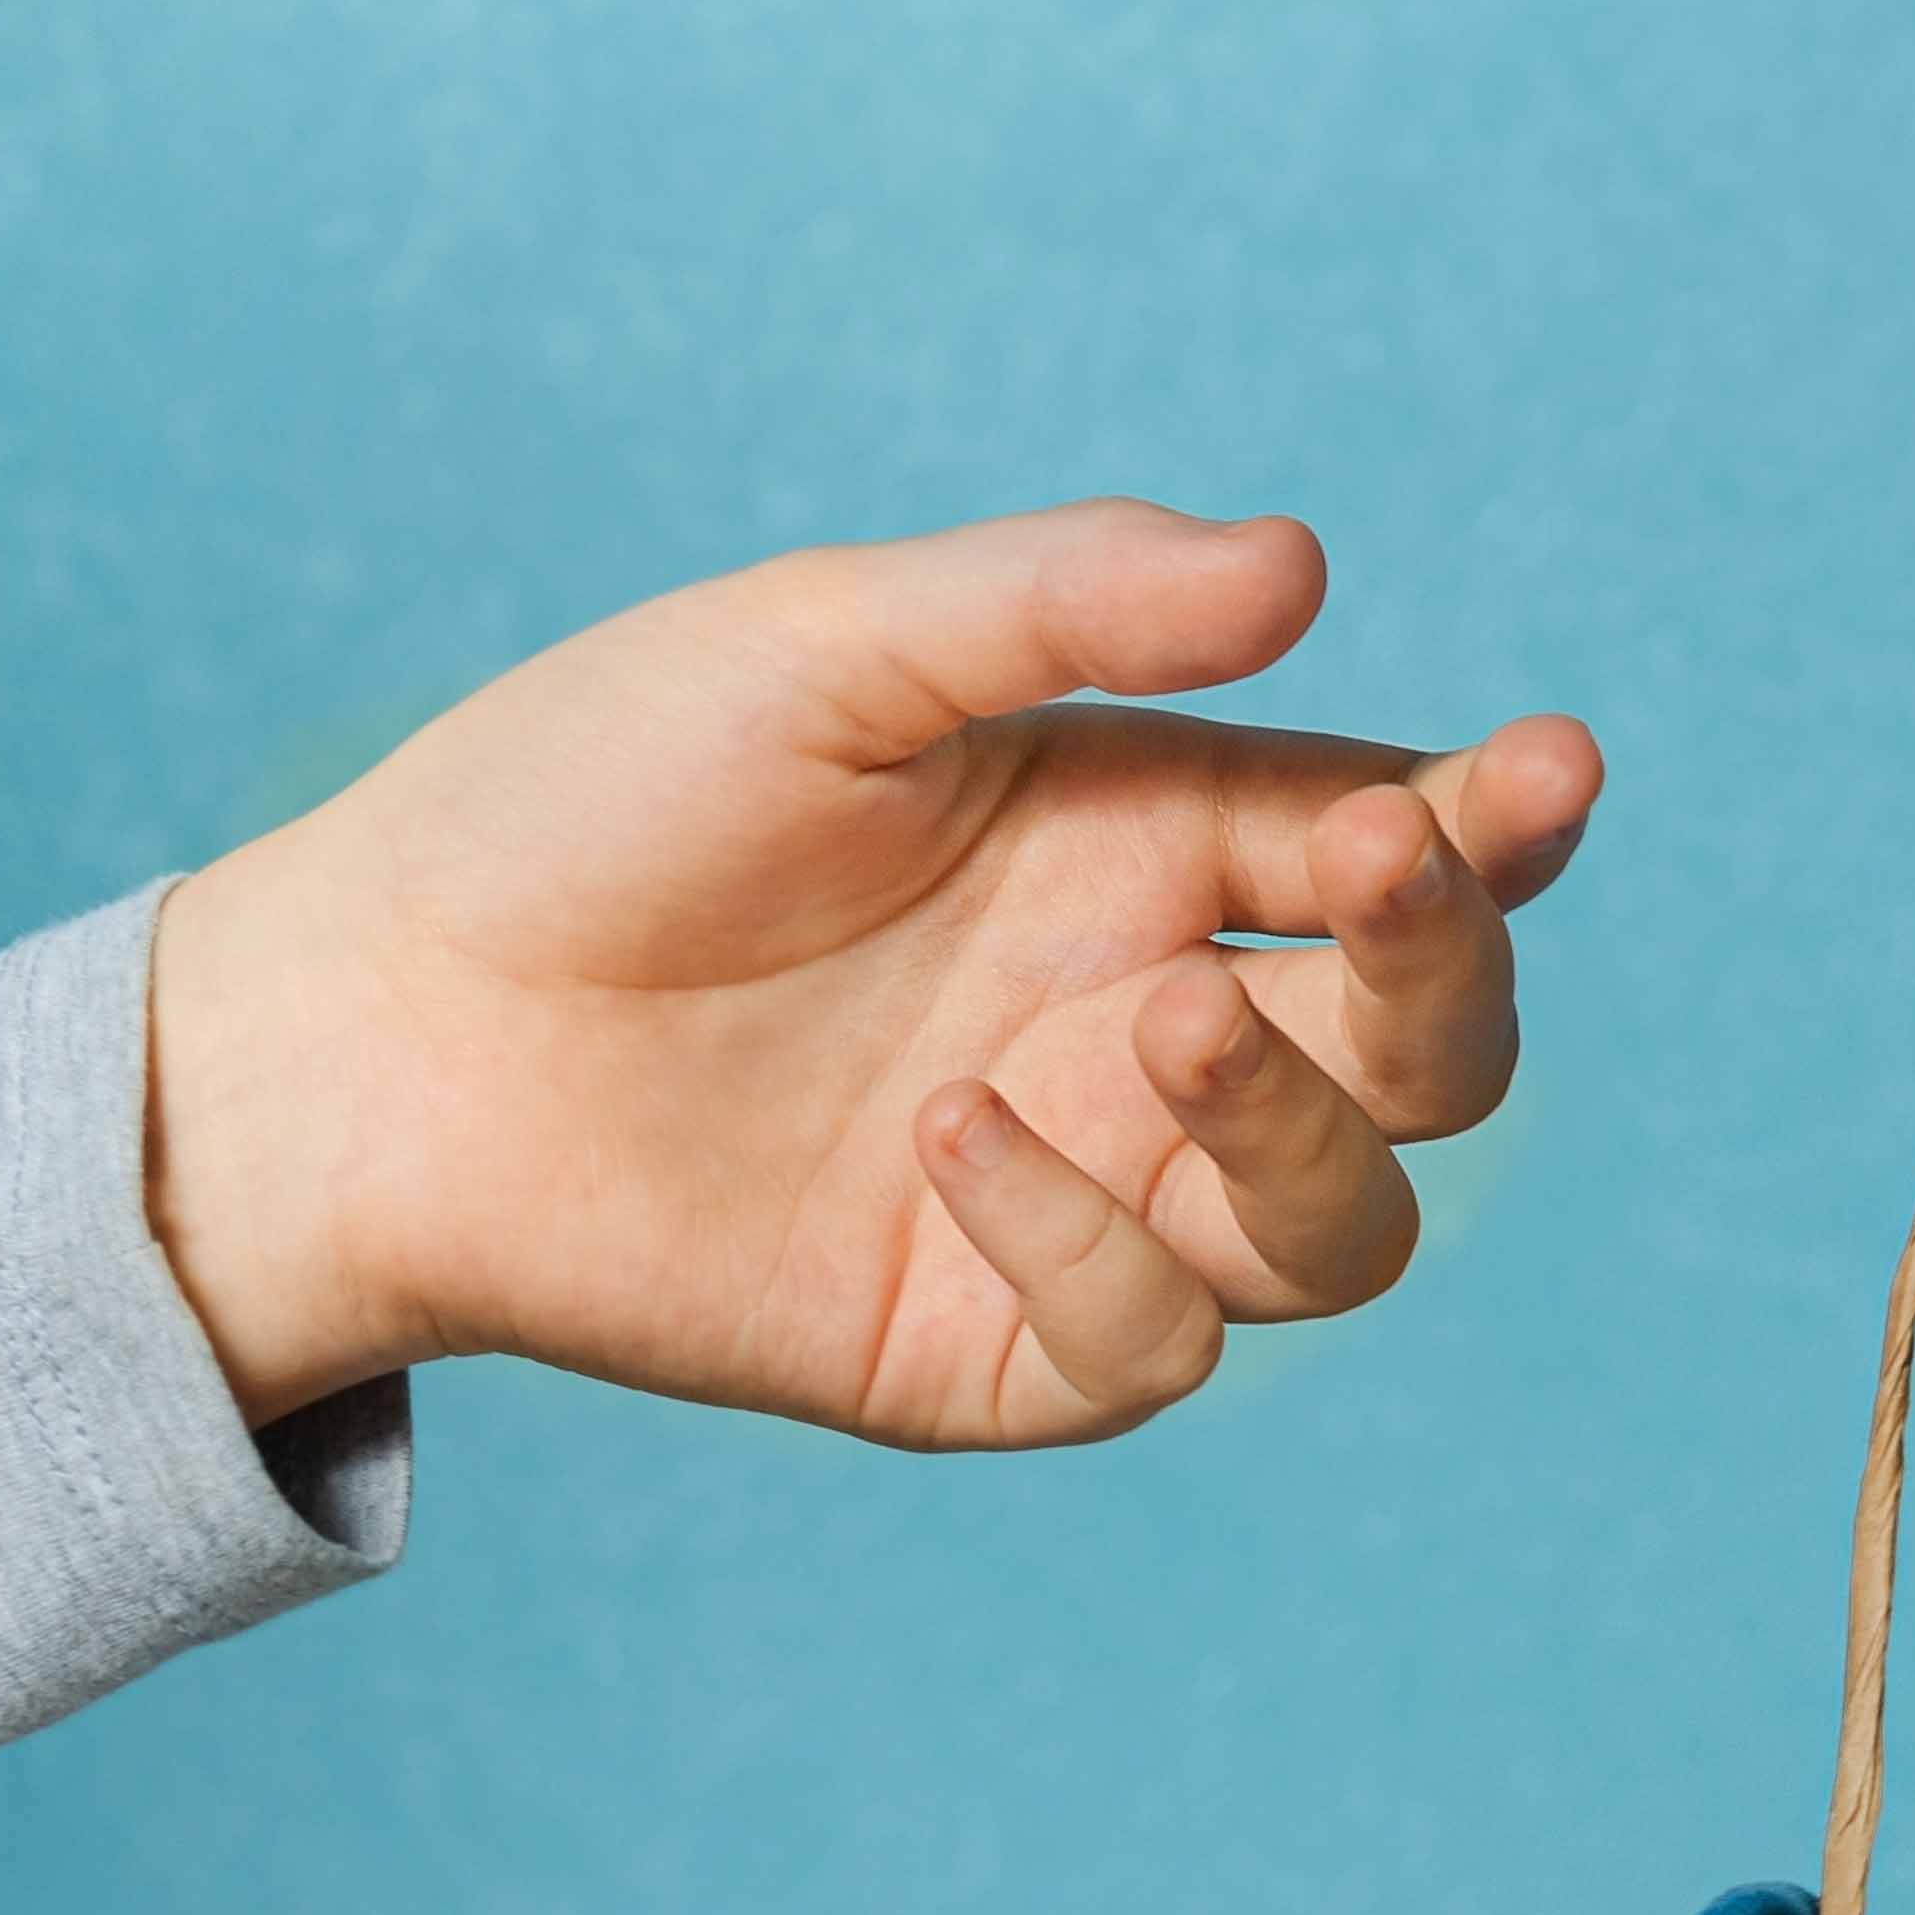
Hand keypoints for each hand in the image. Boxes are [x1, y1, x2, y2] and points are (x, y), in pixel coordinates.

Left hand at [143, 499, 1602, 1442]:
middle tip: (1374, 880)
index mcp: (1152, 844)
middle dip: (1446, 975)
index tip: (1541, 775)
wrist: (372, 1022)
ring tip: (1162, 1021)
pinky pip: (1153, 1342)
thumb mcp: (824, 651)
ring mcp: (1094, 1201)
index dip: (1499, 827)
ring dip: (1304, 1125)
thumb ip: (1061, 604)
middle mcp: (1154, 1027)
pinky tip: (947, 1140)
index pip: (1399, 851)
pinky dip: (1092, 1246)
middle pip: (1431, 1054)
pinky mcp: (997, 1349)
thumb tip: (1303, 565)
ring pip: (1349, 1229)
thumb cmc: (584, 801)